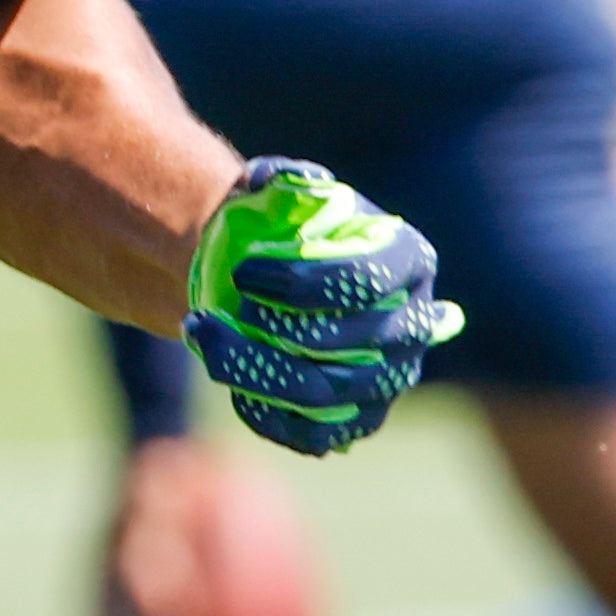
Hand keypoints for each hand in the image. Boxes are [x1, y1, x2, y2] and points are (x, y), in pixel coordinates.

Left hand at [183, 158, 462, 457]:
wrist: (270, 278)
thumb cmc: (282, 228)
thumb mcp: (281, 191)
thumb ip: (284, 180)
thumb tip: (290, 182)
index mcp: (410, 259)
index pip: (367, 280)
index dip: (301, 281)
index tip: (244, 272)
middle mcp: (413, 323)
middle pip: (347, 341)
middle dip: (269, 330)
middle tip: (208, 314)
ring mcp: (390, 378)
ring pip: (325, 394)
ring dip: (254, 372)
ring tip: (202, 341)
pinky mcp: (360, 420)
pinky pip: (317, 436)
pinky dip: (269, 416)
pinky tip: (231, 384)